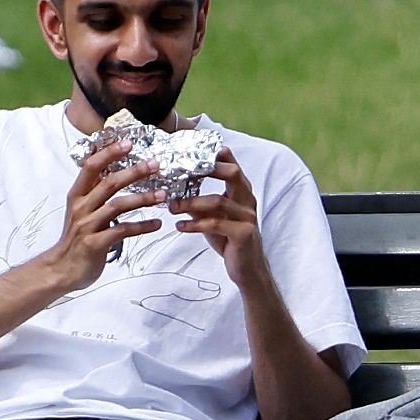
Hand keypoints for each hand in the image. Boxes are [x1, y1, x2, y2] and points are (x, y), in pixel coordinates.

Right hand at [35, 136, 164, 294]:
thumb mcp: (81, 210)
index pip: (90, 166)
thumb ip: (94, 192)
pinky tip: (157, 224)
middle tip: (155, 164)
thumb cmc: (75, 239)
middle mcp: (81, 207)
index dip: (109, 153)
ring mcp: (87, 226)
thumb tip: (111, 171)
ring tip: (162, 195)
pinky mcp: (95, 244)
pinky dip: (142, 226)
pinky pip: (122, 231)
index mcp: (77, 196)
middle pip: (109, 183)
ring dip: (143, 198)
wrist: (61, 269)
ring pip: (118, 206)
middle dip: (134, 171)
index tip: (127, 142)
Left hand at [169, 150, 275, 289]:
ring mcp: (248, 217)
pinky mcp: (244, 234)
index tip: (193, 151)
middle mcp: (248, 200)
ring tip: (172, 206)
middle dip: (207, 168)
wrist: (247, 268)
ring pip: (218, 201)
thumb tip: (174, 192)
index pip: (232, 166)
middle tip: (181, 170)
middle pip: (233, 174)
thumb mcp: (213, 217)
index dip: (215, 156)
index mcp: (242, 192)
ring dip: (191, 202)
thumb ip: (199, 203)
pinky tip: (180, 226)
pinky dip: (195, 224)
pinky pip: (217, 224)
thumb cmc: (229, 239)